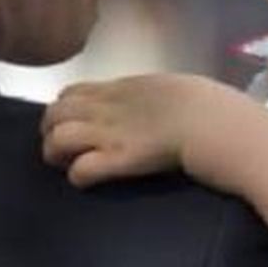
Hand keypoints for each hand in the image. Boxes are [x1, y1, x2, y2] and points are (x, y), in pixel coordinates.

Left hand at [41, 73, 234, 187]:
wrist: (217, 123)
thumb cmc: (207, 105)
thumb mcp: (171, 87)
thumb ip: (150, 95)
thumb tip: (153, 103)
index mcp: (120, 88)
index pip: (71, 92)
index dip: (64, 109)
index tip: (72, 123)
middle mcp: (108, 108)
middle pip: (54, 112)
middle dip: (50, 130)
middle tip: (62, 147)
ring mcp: (111, 133)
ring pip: (58, 138)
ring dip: (55, 153)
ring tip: (66, 163)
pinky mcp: (120, 161)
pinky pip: (81, 169)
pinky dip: (78, 175)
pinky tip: (87, 179)